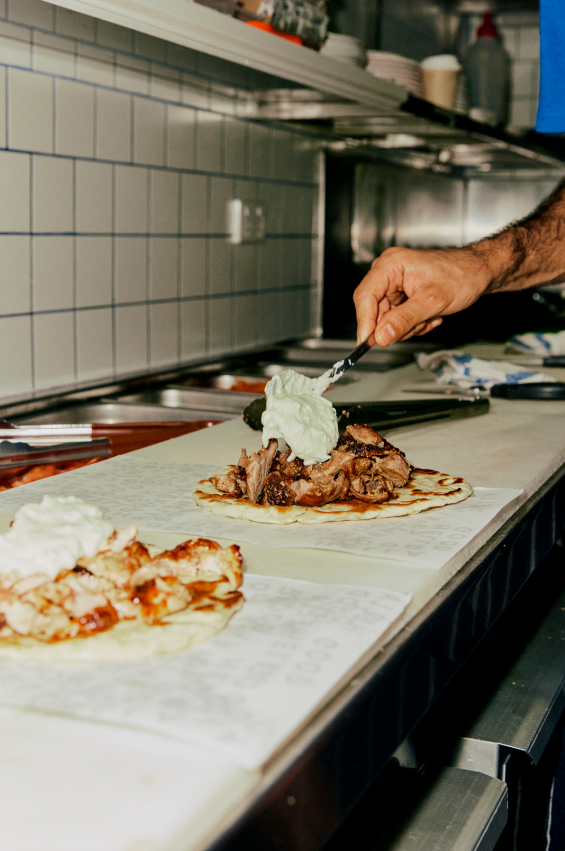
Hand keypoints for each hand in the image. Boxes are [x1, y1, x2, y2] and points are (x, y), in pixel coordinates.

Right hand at [354, 246, 493, 346]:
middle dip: (395, 324)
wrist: (480, 272)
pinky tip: (429, 316)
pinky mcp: (401, 293)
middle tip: (417, 326)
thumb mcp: (432, 302)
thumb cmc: (462, 275)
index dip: (364, 322)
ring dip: (407, 326)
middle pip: (374, 309)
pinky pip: (396, 317)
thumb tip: (380, 337)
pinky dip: (412, 323)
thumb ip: (403, 320)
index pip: (365, 296)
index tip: (367, 343)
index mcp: (391, 265)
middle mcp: (388, 271)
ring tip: (429, 317)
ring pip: (386, 317)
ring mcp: (394, 283)